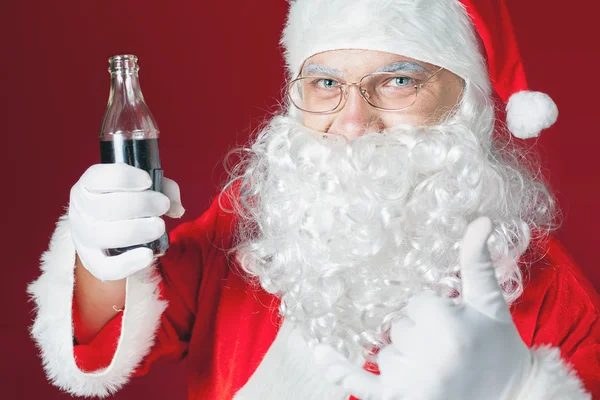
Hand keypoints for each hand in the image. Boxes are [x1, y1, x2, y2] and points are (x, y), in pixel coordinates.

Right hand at [69, 163, 184, 280]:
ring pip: (102, 235)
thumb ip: (164, 189)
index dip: (124, 178)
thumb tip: (177, 208)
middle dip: (140, 204)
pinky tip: (147, 255)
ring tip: (160, 226)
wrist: (111, 236)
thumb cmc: (127, 204)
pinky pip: (105, 267)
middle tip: (163, 204)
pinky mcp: (93, 262)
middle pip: (103, 206)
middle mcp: (80, 211)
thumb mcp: (143, 189)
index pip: (97, 178)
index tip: (147, 181)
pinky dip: (127, 263)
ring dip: (136, 230)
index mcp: (88, 186)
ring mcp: (84, 238)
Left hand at [314, 217, 531, 399]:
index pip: (416, 304)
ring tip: (441, 371)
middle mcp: (426, 355)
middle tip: (450, 353)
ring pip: (386, 351)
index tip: (457, 331)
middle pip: (398, 327)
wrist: (512, 399)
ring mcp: (411, 381)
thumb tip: (482, 220)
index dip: (435, 314)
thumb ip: (478, 261)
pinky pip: (361, 383)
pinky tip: (320, 352)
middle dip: (419, 336)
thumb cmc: (501, 349)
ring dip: (406, 358)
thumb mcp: (490, 304)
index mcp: (447, 326)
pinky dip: (341, 370)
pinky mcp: (400, 399)